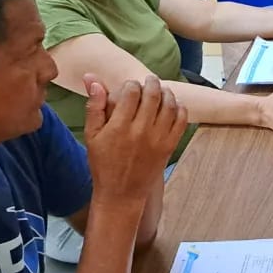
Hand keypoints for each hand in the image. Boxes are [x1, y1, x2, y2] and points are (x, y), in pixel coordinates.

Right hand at [82, 74, 186, 204]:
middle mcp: (140, 131)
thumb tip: (92, 79)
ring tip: (161, 90)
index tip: (130, 86)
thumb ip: (94, 106)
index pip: (131, 92)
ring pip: (169, 105)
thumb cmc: (103, 164)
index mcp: (119, 127)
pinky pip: (181, 122)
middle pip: (152, 95)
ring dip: (167, 93)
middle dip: (151, 83)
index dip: (131, 84)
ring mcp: (157, 139)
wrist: (121, 193)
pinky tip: (174, 105)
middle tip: (149, 80)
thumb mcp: (92, 135)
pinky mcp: (169, 147)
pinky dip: (180, 109)